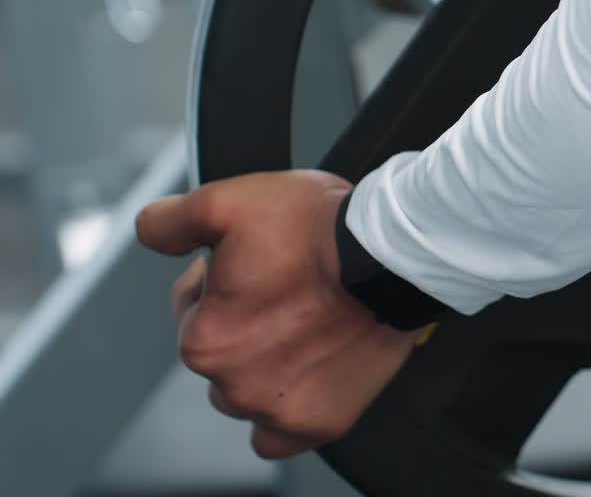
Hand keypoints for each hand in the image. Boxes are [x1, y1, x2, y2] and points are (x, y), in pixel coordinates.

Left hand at [136, 170, 419, 458]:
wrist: (392, 257)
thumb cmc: (322, 230)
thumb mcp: (230, 200)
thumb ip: (171, 220)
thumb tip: (151, 230)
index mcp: (204, 337)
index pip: (191, 308)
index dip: (222, 278)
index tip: (259, 264)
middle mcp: (234, 384)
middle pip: (221, 352)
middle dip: (246, 321)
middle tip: (289, 288)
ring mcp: (280, 409)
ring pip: (249, 391)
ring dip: (267, 364)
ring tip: (308, 323)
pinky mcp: (321, 421)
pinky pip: (281, 436)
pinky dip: (288, 409)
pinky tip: (307, 375)